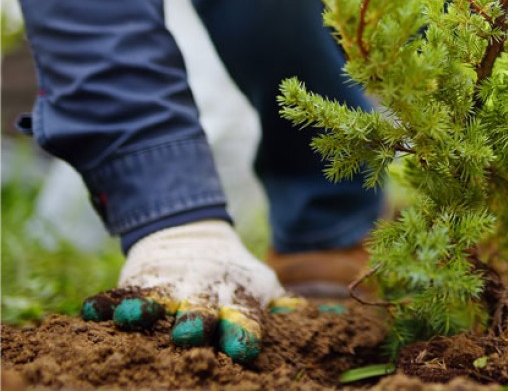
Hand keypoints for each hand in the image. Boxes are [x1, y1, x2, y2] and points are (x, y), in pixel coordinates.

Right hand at [81, 220, 292, 362]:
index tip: (244, 348)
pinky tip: (92, 312)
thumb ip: (285, 307)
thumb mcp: (261, 287)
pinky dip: (106, 303)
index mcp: (236, 300)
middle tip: (190, 334)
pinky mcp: (139, 281)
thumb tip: (339, 321)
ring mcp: (169, 287)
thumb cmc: (233, 278)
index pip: (244, 318)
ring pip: (157, 301)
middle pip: (200, 311)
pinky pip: (119, 293)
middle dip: (196, 322)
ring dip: (147, 310)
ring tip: (135, 318)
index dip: (243, 332)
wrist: (193, 236)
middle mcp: (202, 295)